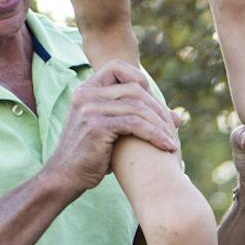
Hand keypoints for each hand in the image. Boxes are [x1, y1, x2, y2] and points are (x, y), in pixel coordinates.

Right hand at [46, 60, 180, 198]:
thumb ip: (138, 118)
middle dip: (157, 108)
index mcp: (86, 90)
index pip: (117, 67)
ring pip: (137, 107)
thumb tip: (178, 116)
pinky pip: (135, 124)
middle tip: (172, 128)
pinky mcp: (97, 126)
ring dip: (160, 124)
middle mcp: (86, 94)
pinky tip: (166, 146)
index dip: (140, 79)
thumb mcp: (113, 131)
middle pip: (134, 89)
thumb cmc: (92, 156)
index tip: (155, 103)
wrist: (66, 177)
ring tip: (172, 141)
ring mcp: (90, 108)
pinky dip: (154, 135)